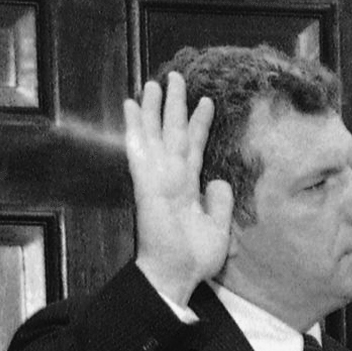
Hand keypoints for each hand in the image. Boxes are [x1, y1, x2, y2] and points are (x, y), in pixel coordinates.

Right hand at [124, 72, 232, 306]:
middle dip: (175, 105)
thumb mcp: (219, 226)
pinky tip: (131, 105)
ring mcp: (157, 178)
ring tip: (157, 81)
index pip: (195, 147)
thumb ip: (220, 202)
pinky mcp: (147, 184)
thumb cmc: (194, 255)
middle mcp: (171, 177)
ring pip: (156, 134)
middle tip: (177, 76)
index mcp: (188, 186)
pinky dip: (135, 127)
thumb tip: (220, 180)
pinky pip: (140, 150)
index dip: (200, 124)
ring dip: (154, 107)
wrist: (176, 274)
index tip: (207, 101)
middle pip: (173, 133)